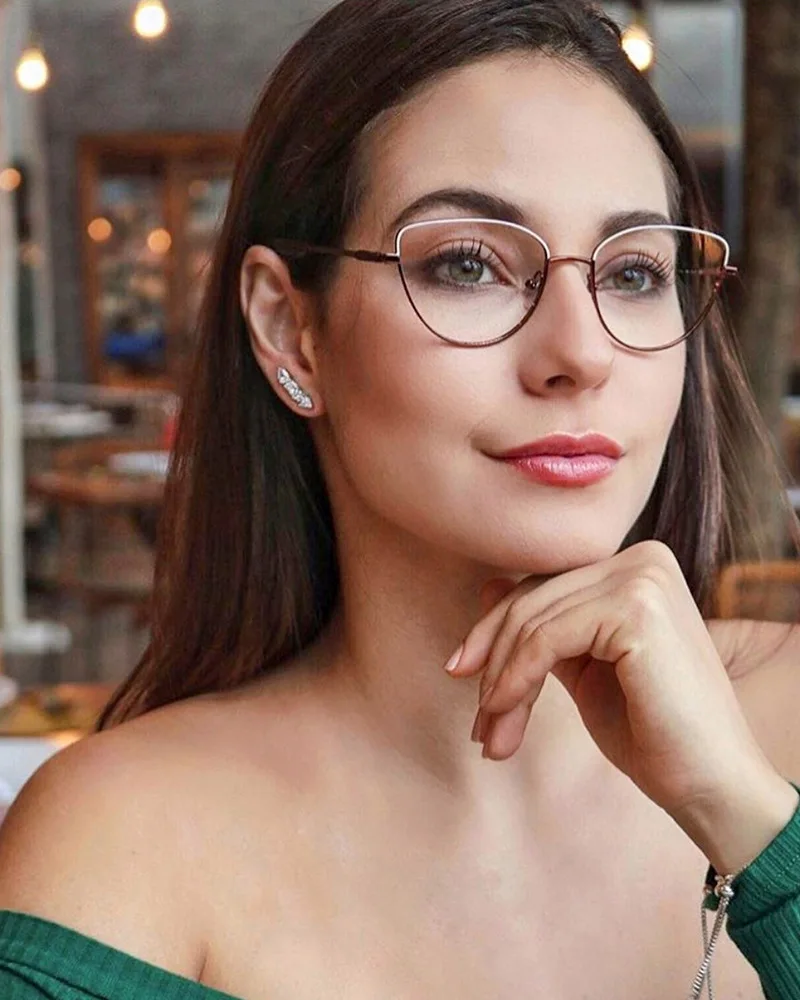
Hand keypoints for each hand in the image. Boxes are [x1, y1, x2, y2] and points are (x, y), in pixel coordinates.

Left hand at [446, 540, 797, 869]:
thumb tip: (487, 588)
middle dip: (492, 662)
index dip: (496, 631)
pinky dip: (516, 680)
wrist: (711, 785)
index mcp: (636, 566)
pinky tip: (506, 716)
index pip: (544, 587)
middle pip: (533, 600)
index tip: (461, 673)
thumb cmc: (652, 732)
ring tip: (491, 736)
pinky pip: (547, 639)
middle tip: (477, 720)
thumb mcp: (584, 667)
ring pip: (533, 622)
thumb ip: (545, 626)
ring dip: (500, 683)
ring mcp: (642, 578)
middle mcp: (642, 559)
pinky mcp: (636, 608)